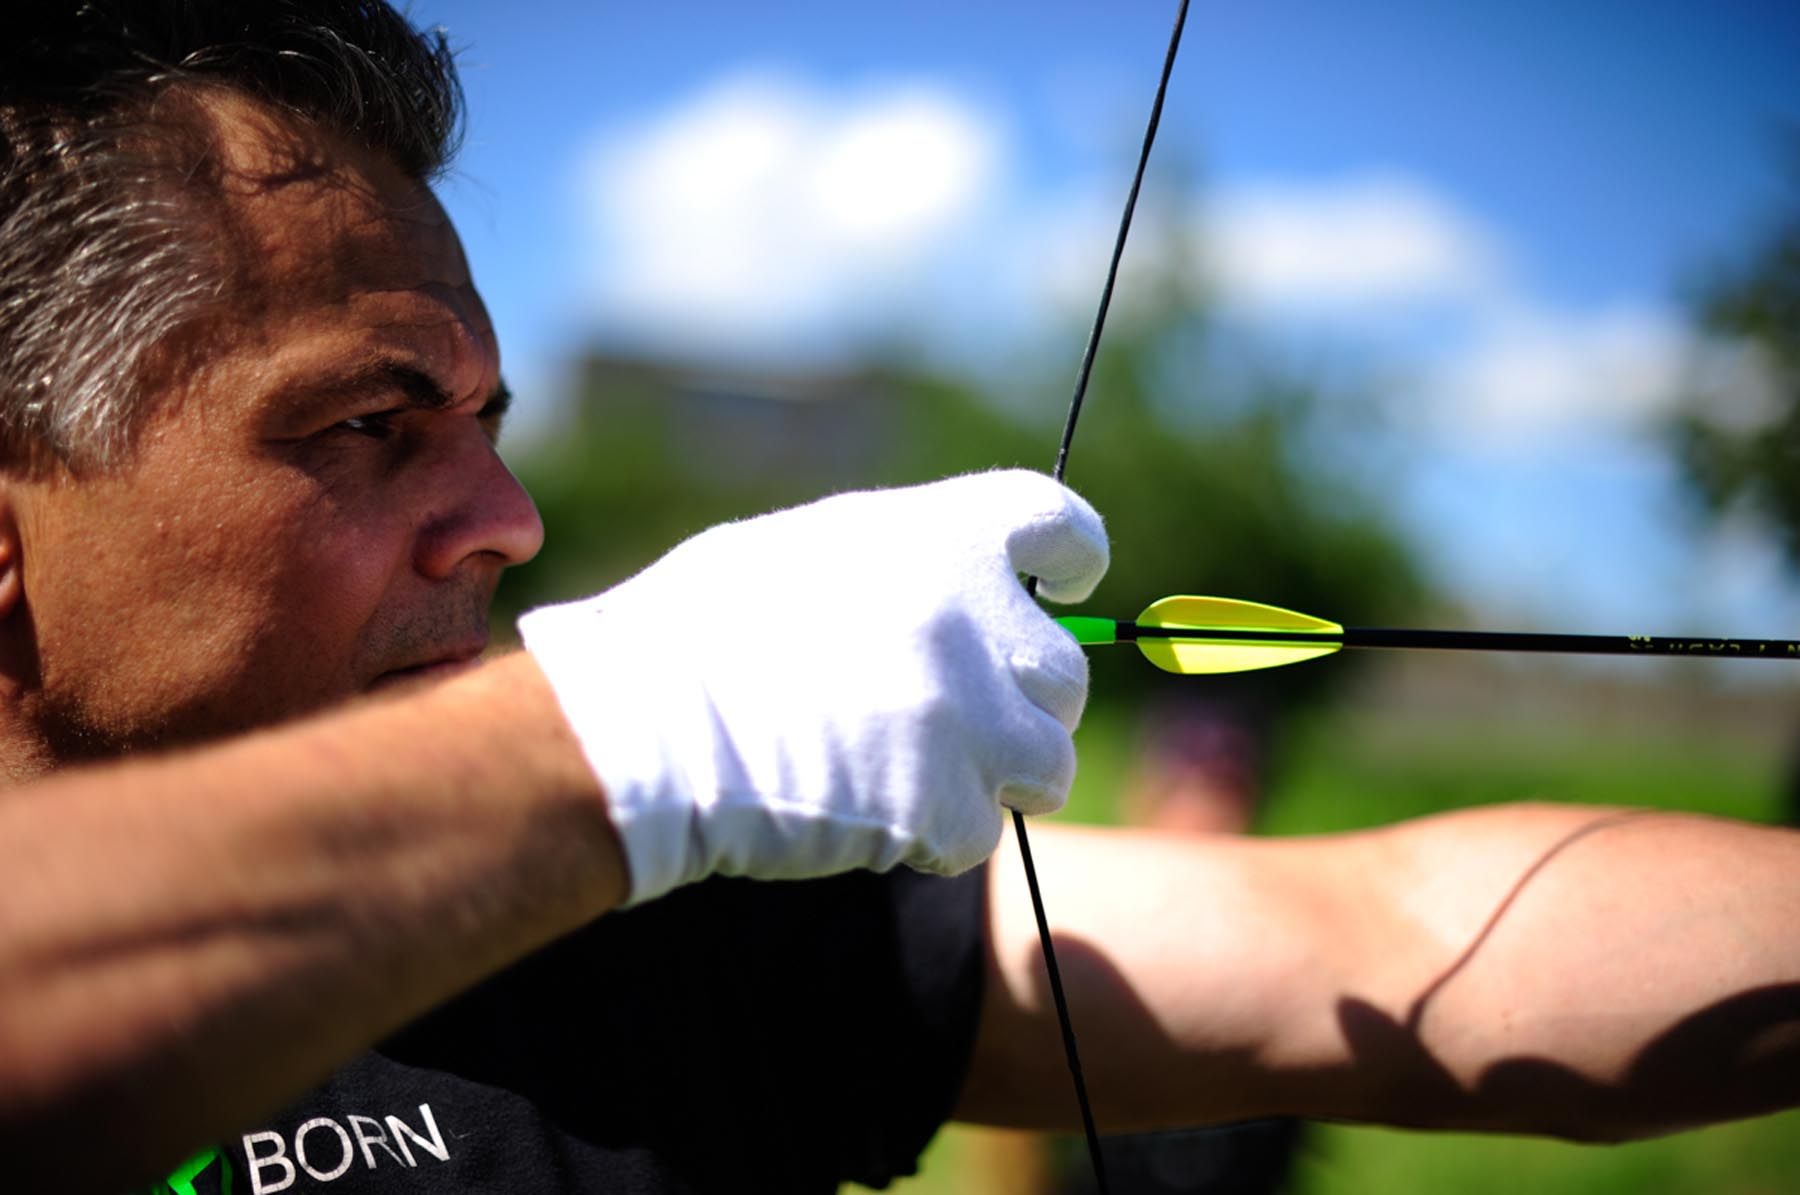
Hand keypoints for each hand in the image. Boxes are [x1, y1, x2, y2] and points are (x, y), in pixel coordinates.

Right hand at [519, 470, 1108, 903]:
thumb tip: (954, 585)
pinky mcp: (944, 804)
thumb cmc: (694, 632)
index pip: (1065, 526)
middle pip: (1064, 669)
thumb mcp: (803, 553)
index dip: (1069, 563)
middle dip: (1020, 701)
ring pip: (1051, 759)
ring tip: (918, 778)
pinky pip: (983, 832)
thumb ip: (901, 563)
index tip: (1057, 590)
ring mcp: (969, 715)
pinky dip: (937, 837)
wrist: (640, 725)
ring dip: (1001, 775)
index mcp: (942, 535)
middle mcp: (976, 617)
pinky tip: (868, 817)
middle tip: (955, 720)